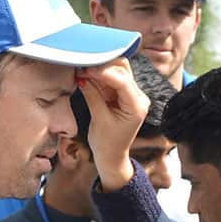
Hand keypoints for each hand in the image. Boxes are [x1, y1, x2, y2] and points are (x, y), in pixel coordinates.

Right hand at [78, 60, 150, 191]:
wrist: (111, 155)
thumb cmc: (106, 143)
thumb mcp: (98, 119)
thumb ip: (92, 95)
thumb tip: (82, 75)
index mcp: (137, 106)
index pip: (122, 80)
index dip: (103, 72)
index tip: (85, 68)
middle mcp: (139, 97)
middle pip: (123, 69)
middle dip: (102, 66)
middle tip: (82, 67)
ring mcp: (132, 94)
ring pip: (118, 70)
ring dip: (100, 69)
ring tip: (82, 72)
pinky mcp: (123, 94)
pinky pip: (112, 78)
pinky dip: (100, 76)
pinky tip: (87, 76)